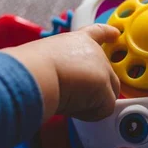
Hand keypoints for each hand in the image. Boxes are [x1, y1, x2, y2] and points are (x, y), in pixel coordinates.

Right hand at [1, 24, 120, 121]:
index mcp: (78, 40)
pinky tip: (73, 106)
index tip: (115, 33)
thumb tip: (67, 89)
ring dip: (89, 103)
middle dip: (93, 91)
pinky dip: (89, 114)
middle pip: (105, 76)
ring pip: (107, 95)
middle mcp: (94, 51)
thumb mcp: (48, 61)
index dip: (107, 33)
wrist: (35, 72)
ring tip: (67, 98)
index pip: (96, 33)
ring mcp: (103, 66)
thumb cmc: (32, 67)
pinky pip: (104, 109)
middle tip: (68, 93)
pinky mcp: (105, 84)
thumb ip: (65, 68)